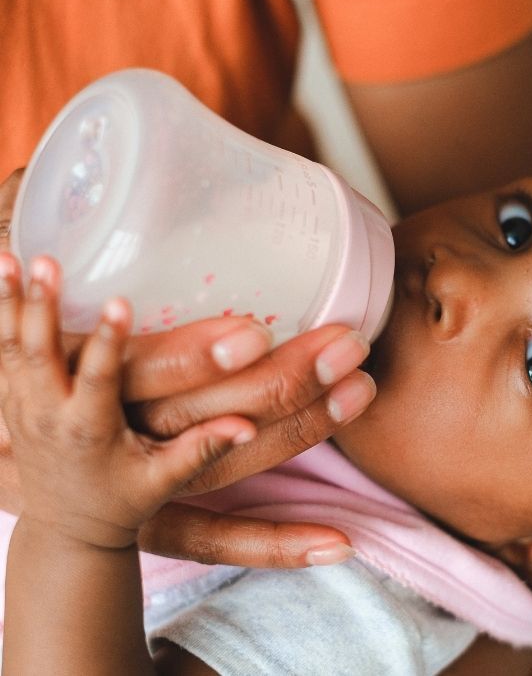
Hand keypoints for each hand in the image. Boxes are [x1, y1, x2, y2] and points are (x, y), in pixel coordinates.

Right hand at [0, 168, 371, 563]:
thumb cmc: (19, 333)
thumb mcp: (18, 280)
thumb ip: (32, 218)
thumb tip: (62, 158)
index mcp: (72, 373)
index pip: (134, 369)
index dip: (189, 354)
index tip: (255, 330)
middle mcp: (109, 431)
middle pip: (197, 414)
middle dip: (279, 381)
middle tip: (347, 344)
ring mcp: (134, 479)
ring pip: (222, 467)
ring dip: (298, 434)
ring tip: (361, 392)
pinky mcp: (151, 514)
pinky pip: (215, 536)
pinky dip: (273, 543)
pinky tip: (338, 542)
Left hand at [0, 253, 256, 547]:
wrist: (68, 534)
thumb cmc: (123, 502)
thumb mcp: (165, 479)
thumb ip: (203, 448)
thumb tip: (248, 428)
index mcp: (89, 430)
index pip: (97, 378)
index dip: (108, 340)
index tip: (120, 300)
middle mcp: (47, 417)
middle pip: (37, 354)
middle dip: (40, 305)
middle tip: (44, 262)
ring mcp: (22, 411)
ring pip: (8, 350)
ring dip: (6, 304)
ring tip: (5, 256)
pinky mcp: (11, 408)